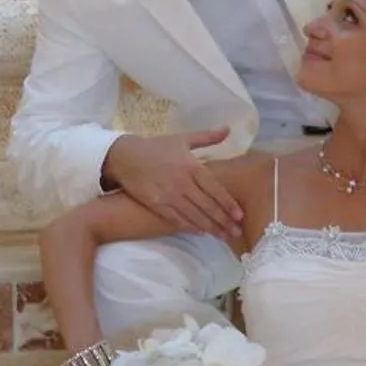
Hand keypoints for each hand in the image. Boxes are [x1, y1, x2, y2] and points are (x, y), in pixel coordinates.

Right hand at [102, 129, 242, 236]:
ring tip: (223, 236)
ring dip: (210, 228)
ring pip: (194, 215)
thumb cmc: (156, 147)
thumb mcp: (182, 138)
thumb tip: (228, 128)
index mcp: (191, 166)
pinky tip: (201, 232)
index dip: (228, 204)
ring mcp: (169, 195)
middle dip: (223, 221)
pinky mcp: (156, 204)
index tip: (240, 215)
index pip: (215, 189)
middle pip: (207, 206)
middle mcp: (182, 183)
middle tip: (236, 233)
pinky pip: (176, 219)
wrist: (125, 156)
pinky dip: (190, 227)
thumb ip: (207, 137)